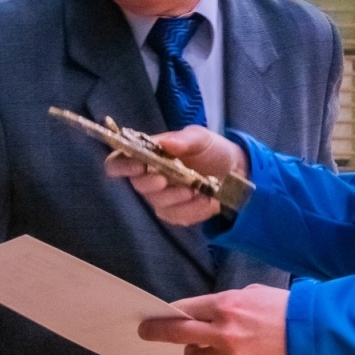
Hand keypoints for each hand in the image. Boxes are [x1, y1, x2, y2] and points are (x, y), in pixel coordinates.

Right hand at [105, 125, 248, 227]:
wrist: (235, 170)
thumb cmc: (210, 150)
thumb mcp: (201, 137)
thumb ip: (183, 139)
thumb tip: (165, 143)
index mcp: (149, 155)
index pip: (118, 162)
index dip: (121, 165)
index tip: (138, 165)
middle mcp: (149, 178)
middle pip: (138, 186)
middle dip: (151, 184)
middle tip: (165, 179)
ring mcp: (162, 199)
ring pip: (158, 204)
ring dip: (176, 198)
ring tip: (196, 189)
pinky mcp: (177, 214)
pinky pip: (178, 217)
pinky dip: (193, 209)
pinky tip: (207, 200)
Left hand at [138, 284, 292, 354]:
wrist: (317, 339)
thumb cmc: (288, 311)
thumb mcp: (255, 295)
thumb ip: (227, 305)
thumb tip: (205, 315)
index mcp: (228, 306)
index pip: (185, 310)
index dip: (167, 315)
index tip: (153, 319)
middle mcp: (225, 333)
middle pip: (179, 336)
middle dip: (158, 333)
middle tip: (148, 333)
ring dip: (199, 354)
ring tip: (215, 349)